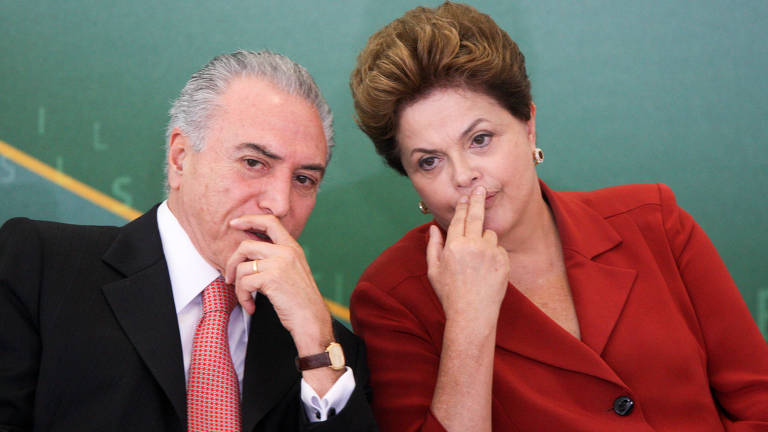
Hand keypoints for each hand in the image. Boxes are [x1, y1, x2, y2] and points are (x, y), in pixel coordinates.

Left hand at [224, 215, 332, 354]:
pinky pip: (244, 283)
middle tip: (229, 277)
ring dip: (238, 287)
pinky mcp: (271, 278)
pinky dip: (243, 298)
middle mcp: (286, 251)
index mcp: (292, 247)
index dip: (250, 219)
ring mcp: (279, 264)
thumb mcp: (292, 271)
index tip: (235, 223)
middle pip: (247, 245)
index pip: (270, 221)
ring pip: (242, 267)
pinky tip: (251, 306)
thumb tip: (248, 254)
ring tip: (246, 298)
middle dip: (232, 262)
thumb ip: (276, 258)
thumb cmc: (300, 300)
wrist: (311, 318)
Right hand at [426, 186, 508, 326]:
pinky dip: (493, 254)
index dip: (463, 205)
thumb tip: (433, 228)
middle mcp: (472, 245)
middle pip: (476, 216)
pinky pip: (498, 249)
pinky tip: (486, 270)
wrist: (472, 314)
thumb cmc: (450, 294)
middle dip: (478, 200)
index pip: (459, 218)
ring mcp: (490, 252)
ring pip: (489, 234)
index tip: (466, 196)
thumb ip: (433, 246)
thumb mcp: (433, 271)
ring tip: (477, 261)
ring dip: (484, 240)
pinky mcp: (503, 261)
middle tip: (481, 188)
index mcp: (454, 245)